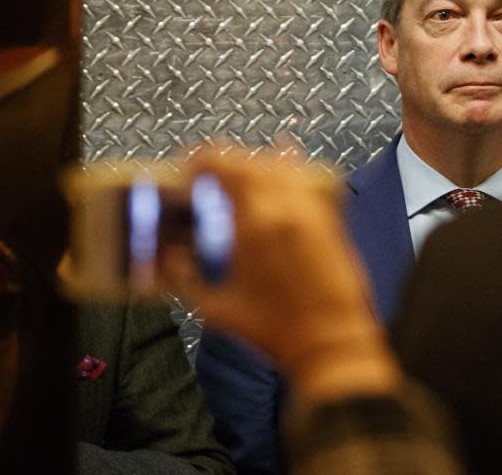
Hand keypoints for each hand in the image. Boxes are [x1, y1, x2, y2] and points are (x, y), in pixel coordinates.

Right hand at [166, 147, 399, 400]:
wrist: (330, 341)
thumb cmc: (277, 330)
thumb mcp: (216, 307)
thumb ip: (184, 279)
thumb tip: (169, 259)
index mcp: (255, 222)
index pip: (224, 165)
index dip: (202, 161)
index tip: (190, 167)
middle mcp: (287, 207)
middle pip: (252, 161)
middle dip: (226, 163)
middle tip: (209, 176)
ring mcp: (314, 210)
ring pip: (283, 166)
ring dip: (258, 166)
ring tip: (241, 179)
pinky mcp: (333, 220)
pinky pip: (310, 180)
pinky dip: (292, 172)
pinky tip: (284, 168)